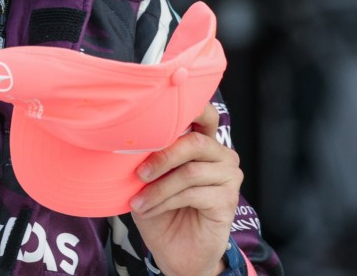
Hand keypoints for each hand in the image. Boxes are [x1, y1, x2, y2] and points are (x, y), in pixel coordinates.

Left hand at [129, 104, 241, 275]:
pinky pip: (194, 193)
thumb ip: (148, 154)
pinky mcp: (229, 200)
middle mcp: (220, 154)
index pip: (205, 114)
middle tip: (139, 173)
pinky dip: (166, 201)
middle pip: (195, 142)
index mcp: (201, 141)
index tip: (164, 107)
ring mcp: (229, 177)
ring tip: (139, 202)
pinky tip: (150, 210)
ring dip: (159, 187)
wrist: (174, 250)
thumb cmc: (159, 207)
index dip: (191, 107)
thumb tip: (128, 135)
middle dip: (162, 156)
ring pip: (191, 171)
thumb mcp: (147, 177)